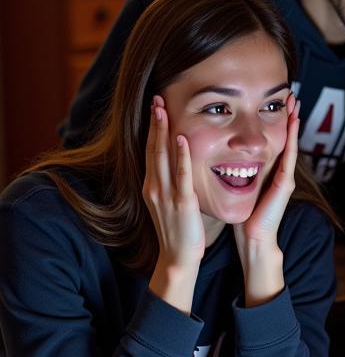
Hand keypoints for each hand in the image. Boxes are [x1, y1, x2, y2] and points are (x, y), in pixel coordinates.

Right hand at [144, 96, 203, 312]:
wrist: (177, 258)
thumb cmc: (178, 230)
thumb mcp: (169, 201)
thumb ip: (170, 182)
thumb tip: (176, 163)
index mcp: (152, 186)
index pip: (150, 151)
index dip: (152, 128)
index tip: (154, 107)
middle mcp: (154, 187)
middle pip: (152, 148)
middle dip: (153, 122)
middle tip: (155, 98)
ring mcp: (166, 195)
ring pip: (161, 157)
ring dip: (162, 132)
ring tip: (162, 109)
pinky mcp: (181, 203)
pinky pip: (180, 175)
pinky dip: (180, 156)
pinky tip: (181, 139)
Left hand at [234, 94, 297, 305]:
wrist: (252, 239)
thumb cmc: (243, 216)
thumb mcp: (236, 187)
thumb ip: (233, 172)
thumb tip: (218, 156)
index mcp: (265, 171)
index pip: (270, 141)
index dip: (271, 121)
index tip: (272, 101)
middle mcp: (278, 171)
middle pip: (283, 137)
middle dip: (286, 116)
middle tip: (290, 94)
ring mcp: (284, 176)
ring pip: (289, 142)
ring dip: (293, 122)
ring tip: (295, 103)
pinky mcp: (284, 184)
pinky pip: (289, 156)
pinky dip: (292, 139)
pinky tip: (293, 124)